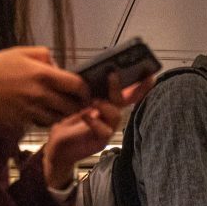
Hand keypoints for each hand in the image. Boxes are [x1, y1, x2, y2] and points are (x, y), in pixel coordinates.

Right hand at [0, 46, 88, 136]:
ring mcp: (32, 109)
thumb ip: (43, 55)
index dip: (84, 90)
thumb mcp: (20, 52)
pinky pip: (41, 123)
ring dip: (60, 114)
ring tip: (55, 107)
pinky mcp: (22, 121)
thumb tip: (57, 66)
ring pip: (57, 118)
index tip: (84, 92)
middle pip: (71, 106)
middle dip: (75, 105)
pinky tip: (40, 112)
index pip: (76, 85)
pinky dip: (45, 120)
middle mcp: (40, 94)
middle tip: (74, 103)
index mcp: (42, 74)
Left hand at [40, 71, 156, 187]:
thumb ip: (75, 84)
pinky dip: (95, 122)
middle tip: (113, 74)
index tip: (149, 73)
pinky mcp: (100, 140)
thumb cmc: (65, 121)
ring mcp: (107, 128)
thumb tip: (61, 60)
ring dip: (106, 106)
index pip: (127, 92)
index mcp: (107, 102)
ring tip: (95, 100)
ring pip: (116, 115)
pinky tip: (86, 115)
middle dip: (121, 87)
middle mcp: (110, 114)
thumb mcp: (70, 99)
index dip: (140, 84)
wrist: (57, 146)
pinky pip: (104, 131)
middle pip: (124, 100)